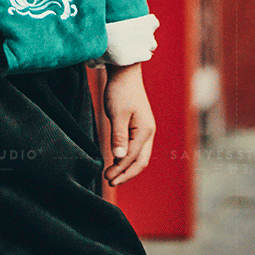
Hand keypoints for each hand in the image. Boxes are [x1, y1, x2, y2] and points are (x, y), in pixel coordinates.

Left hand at [102, 63, 155, 185]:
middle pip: (140, 161)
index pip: (133, 157)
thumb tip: (119, 158)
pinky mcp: (138, 127)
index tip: (107, 177)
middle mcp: (148, 132)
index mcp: (145, 130)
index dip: (120, 170)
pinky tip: (116, 161)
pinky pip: (135, 148)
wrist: (124, 72)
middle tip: (110, 182)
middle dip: (126, 174)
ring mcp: (144, 130)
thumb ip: (119, 136)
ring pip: (139, 156)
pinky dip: (126, 158)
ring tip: (112, 176)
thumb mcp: (117, 113)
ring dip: (126, 167)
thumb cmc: (121, 90)